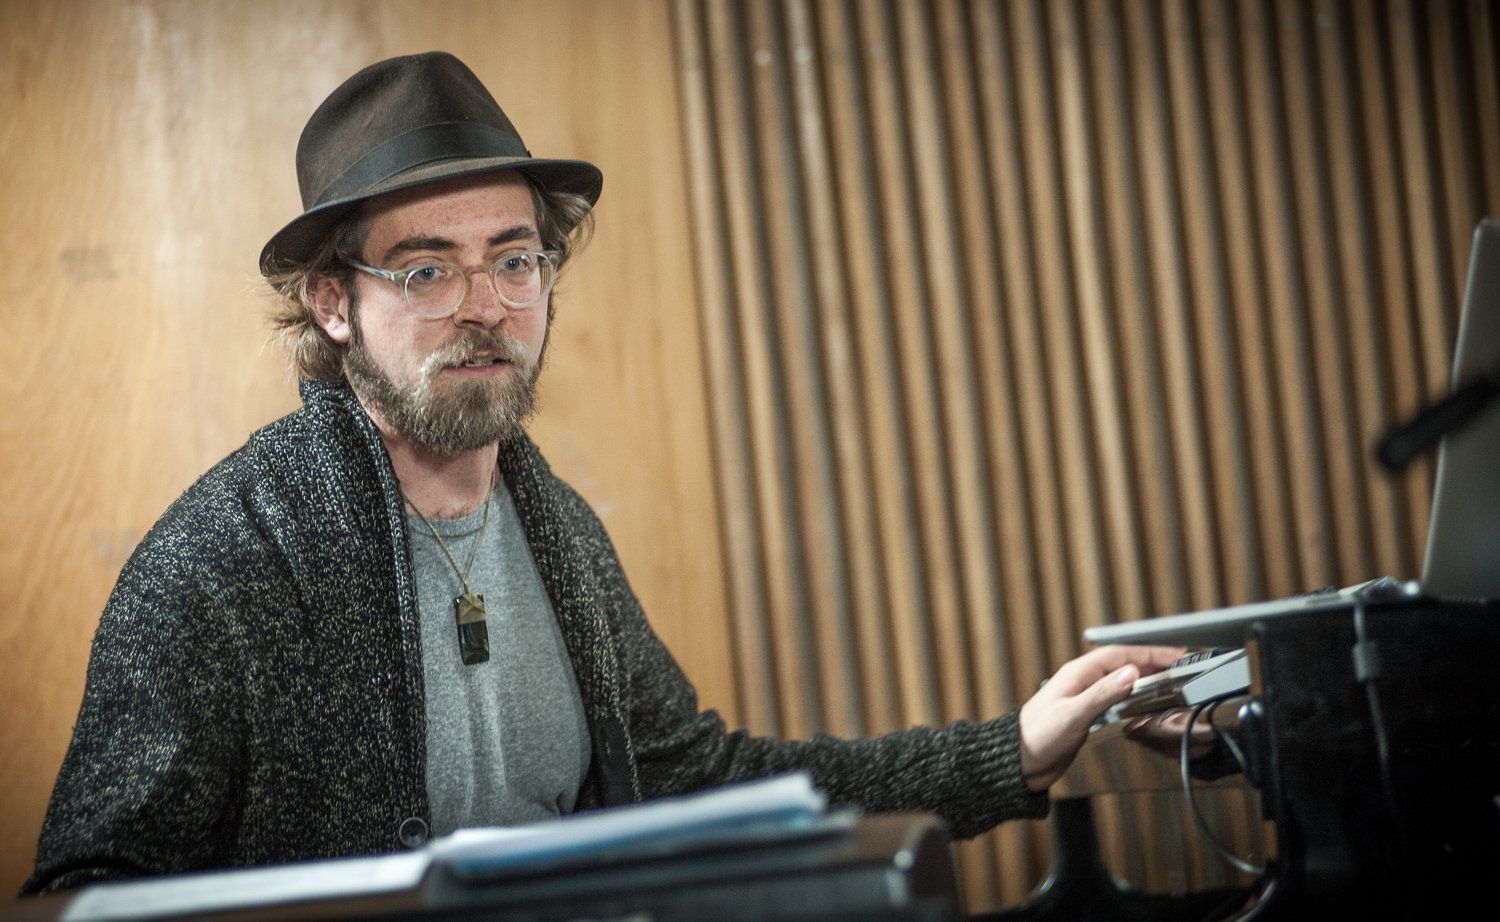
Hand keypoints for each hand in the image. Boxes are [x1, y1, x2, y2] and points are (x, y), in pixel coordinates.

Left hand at [1017, 645, 1182, 790]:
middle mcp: (1083, 681)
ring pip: (1121, 680)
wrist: (1020, 761)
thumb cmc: (1038, 735)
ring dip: (1145, 677)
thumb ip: (1103, 694)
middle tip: (1179, 667)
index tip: (1175, 656)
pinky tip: (1145, 701)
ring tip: (1169, 680)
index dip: (1149, 653)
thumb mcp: (1074, 714)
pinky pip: (1116, 697)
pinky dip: (1134, 695)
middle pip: (1123, 664)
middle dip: (1152, 662)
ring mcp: (1085, 697)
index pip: (1120, 654)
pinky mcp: (1087, 714)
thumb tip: (1131, 673)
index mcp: (1078, 673)